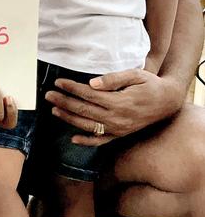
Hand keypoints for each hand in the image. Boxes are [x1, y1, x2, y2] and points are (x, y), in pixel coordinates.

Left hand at [45, 68, 184, 145]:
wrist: (168, 102)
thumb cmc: (150, 85)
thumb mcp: (136, 75)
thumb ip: (114, 79)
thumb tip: (92, 83)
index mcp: (120, 102)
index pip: (89, 95)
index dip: (72, 88)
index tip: (58, 82)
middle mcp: (117, 118)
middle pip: (84, 110)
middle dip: (64, 102)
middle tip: (49, 95)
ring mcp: (118, 129)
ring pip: (88, 126)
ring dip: (69, 118)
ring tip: (54, 110)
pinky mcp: (120, 135)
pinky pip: (101, 141)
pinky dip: (86, 141)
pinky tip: (73, 139)